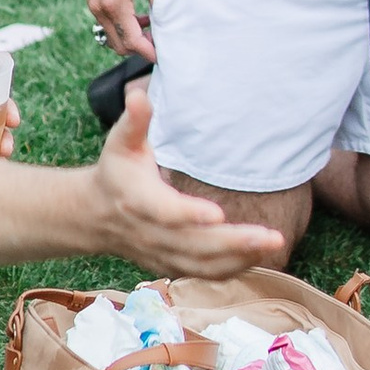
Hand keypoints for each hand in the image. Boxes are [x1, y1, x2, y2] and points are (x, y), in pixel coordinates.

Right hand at [85, 80, 284, 278]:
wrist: (95, 215)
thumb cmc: (116, 171)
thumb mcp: (120, 142)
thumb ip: (134, 121)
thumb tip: (139, 96)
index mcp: (138, 200)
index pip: (165, 212)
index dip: (189, 215)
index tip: (218, 213)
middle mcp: (151, 233)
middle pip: (194, 245)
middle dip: (234, 242)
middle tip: (271, 235)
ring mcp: (162, 254)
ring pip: (202, 265)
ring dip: (240, 257)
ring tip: (274, 243)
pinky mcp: (171, 265)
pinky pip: (205, 273)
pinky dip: (233, 269)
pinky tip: (260, 255)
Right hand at [86, 0, 159, 58]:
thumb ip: (158, 1)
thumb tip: (166, 22)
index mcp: (114, 4)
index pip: (132, 40)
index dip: (148, 51)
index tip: (162, 55)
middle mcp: (99, 7)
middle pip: (119, 44)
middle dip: (139, 47)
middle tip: (159, 40)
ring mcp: (93, 3)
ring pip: (111, 34)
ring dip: (130, 36)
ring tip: (151, 26)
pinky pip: (107, 21)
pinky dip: (122, 25)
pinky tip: (138, 15)